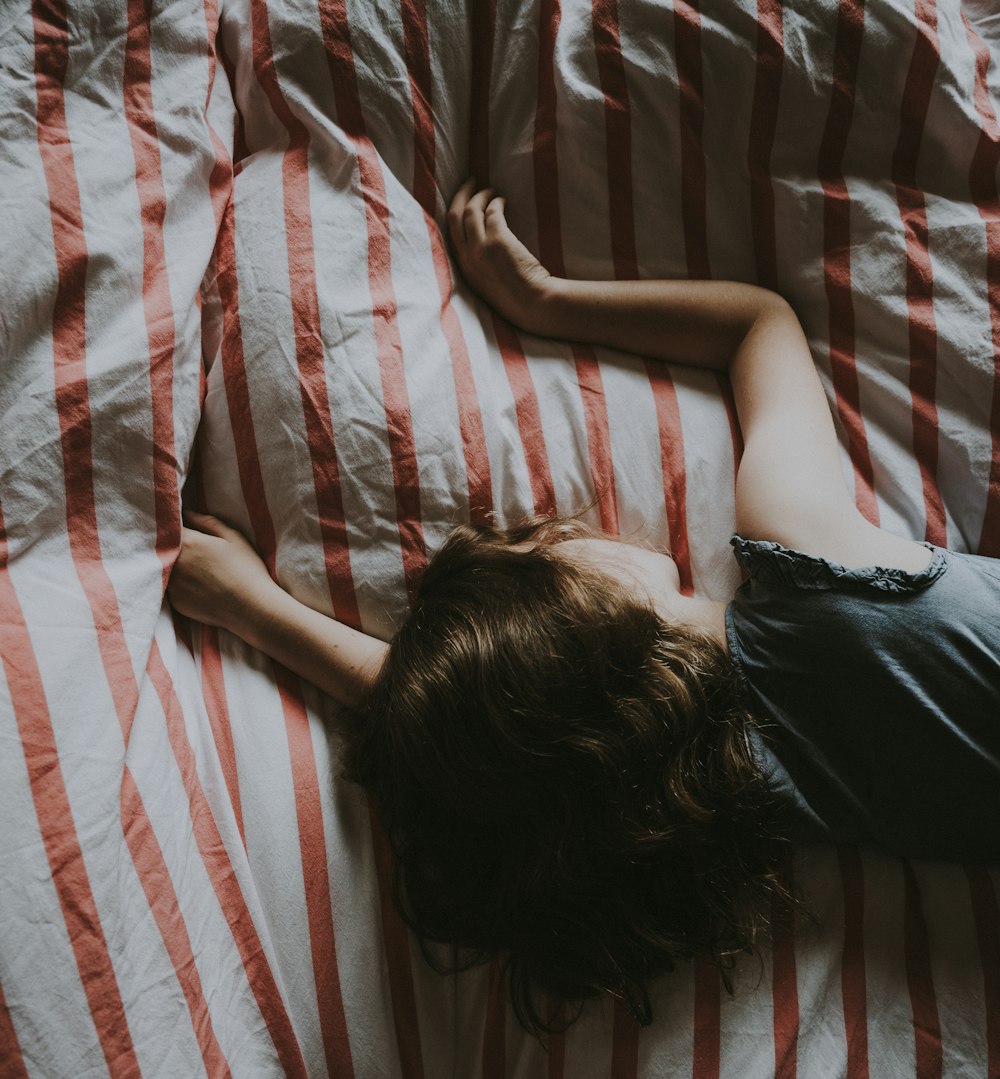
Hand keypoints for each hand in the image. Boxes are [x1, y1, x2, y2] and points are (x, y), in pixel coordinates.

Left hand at [168, 511, 276, 632]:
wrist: (252, 608)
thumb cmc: (246, 569)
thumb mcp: (233, 537)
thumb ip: (206, 521)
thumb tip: (186, 513)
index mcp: (187, 542)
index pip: (168, 527)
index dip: (173, 524)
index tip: (180, 525)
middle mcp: (174, 563)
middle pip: (162, 548)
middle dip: (172, 545)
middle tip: (192, 548)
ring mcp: (172, 585)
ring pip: (165, 569)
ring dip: (174, 565)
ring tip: (197, 568)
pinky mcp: (175, 603)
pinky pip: (172, 588)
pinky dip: (181, 585)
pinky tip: (200, 586)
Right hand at [447, 178, 553, 330]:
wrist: (531, 304)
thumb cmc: (514, 295)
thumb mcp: (486, 280)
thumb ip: (478, 260)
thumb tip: (482, 236)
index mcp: (462, 267)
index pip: (449, 231)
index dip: (455, 210)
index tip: (463, 199)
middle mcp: (466, 256)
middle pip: (455, 215)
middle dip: (462, 193)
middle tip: (472, 180)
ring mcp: (481, 248)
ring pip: (472, 210)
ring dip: (481, 195)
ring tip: (492, 190)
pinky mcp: (498, 241)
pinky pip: (493, 212)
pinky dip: (497, 202)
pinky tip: (504, 201)